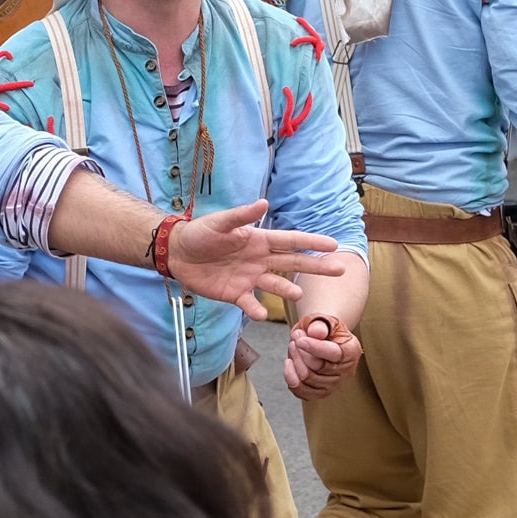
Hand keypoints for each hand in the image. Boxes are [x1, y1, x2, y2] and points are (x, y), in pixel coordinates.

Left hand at [163, 201, 346, 315]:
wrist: (177, 254)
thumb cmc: (199, 233)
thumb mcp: (219, 222)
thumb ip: (242, 216)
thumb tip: (264, 203)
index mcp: (259, 240)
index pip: (292, 241)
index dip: (312, 242)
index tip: (334, 245)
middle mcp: (259, 259)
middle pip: (292, 263)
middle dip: (315, 267)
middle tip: (339, 270)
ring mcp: (249, 278)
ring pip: (275, 285)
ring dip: (287, 291)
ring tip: (299, 296)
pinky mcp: (235, 294)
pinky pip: (250, 303)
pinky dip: (257, 310)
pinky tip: (263, 314)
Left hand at [283, 314, 361, 399]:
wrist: (320, 339)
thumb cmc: (323, 328)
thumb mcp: (323, 319)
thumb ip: (320, 323)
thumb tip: (316, 332)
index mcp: (352, 350)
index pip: (335, 353)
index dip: (314, 347)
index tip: (299, 339)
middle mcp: (346, 371)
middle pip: (318, 366)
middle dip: (301, 350)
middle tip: (296, 336)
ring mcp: (333, 385)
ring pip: (307, 378)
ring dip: (294, 360)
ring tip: (293, 345)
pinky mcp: (319, 393)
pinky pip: (301, 391)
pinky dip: (290, 377)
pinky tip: (289, 362)